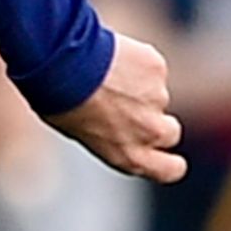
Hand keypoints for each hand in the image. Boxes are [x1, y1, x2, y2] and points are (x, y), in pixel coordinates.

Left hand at [47, 29, 185, 182]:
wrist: (63, 66)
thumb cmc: (60, 103)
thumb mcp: (81, 136)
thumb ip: (111, 139)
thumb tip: (112, 127)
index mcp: (130, 156)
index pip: (171, 169)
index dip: (170, 162)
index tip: (162, 153)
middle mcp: (150, 132)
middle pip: (170, 133)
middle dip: (154, 121)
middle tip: (128, 107)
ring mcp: (157, 98)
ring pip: (158, 96)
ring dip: (140, 88)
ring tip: (106, 79)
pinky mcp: (157, 69)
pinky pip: (151, 68)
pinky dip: (137, 63)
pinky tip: (112, 60)